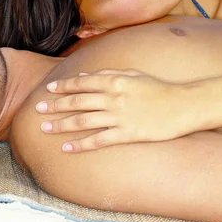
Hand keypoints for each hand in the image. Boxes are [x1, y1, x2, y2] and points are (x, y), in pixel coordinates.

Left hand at [35, 69, 191, 152]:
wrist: (183, 105)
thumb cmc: (159, 88)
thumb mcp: (133, 75)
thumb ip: (109, 74)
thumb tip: (85, 77)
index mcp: (114, 80)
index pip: (82, 83)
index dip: (63, 87)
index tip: (48, 90)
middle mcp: (113, 97)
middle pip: (77, 102)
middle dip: (55, 106)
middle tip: (38, 110)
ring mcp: (119, 116)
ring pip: (82, 121)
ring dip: (61, 125)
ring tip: (45, 129)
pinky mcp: (127, 134)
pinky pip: (98, 140)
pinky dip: (80, 144)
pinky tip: (66, 148)